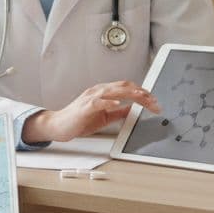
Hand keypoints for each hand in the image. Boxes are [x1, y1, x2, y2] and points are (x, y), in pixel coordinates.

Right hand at [23, 81, 160, 143]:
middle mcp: (98, 91)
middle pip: (124, 86)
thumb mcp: (105, 117)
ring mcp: (91, 97)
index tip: (154, 101)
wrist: (58, 126)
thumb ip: (118, 112)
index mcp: (103, 92)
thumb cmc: (79, 121)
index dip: (142, 92)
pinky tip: (118, 103)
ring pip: (114, 90)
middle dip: (141, 93)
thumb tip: (133, 109)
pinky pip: (99, 101)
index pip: (126, 87)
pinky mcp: (85, 106)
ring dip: (130, 93)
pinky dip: (109, 101)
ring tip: (142, 97)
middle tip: (154, 101)